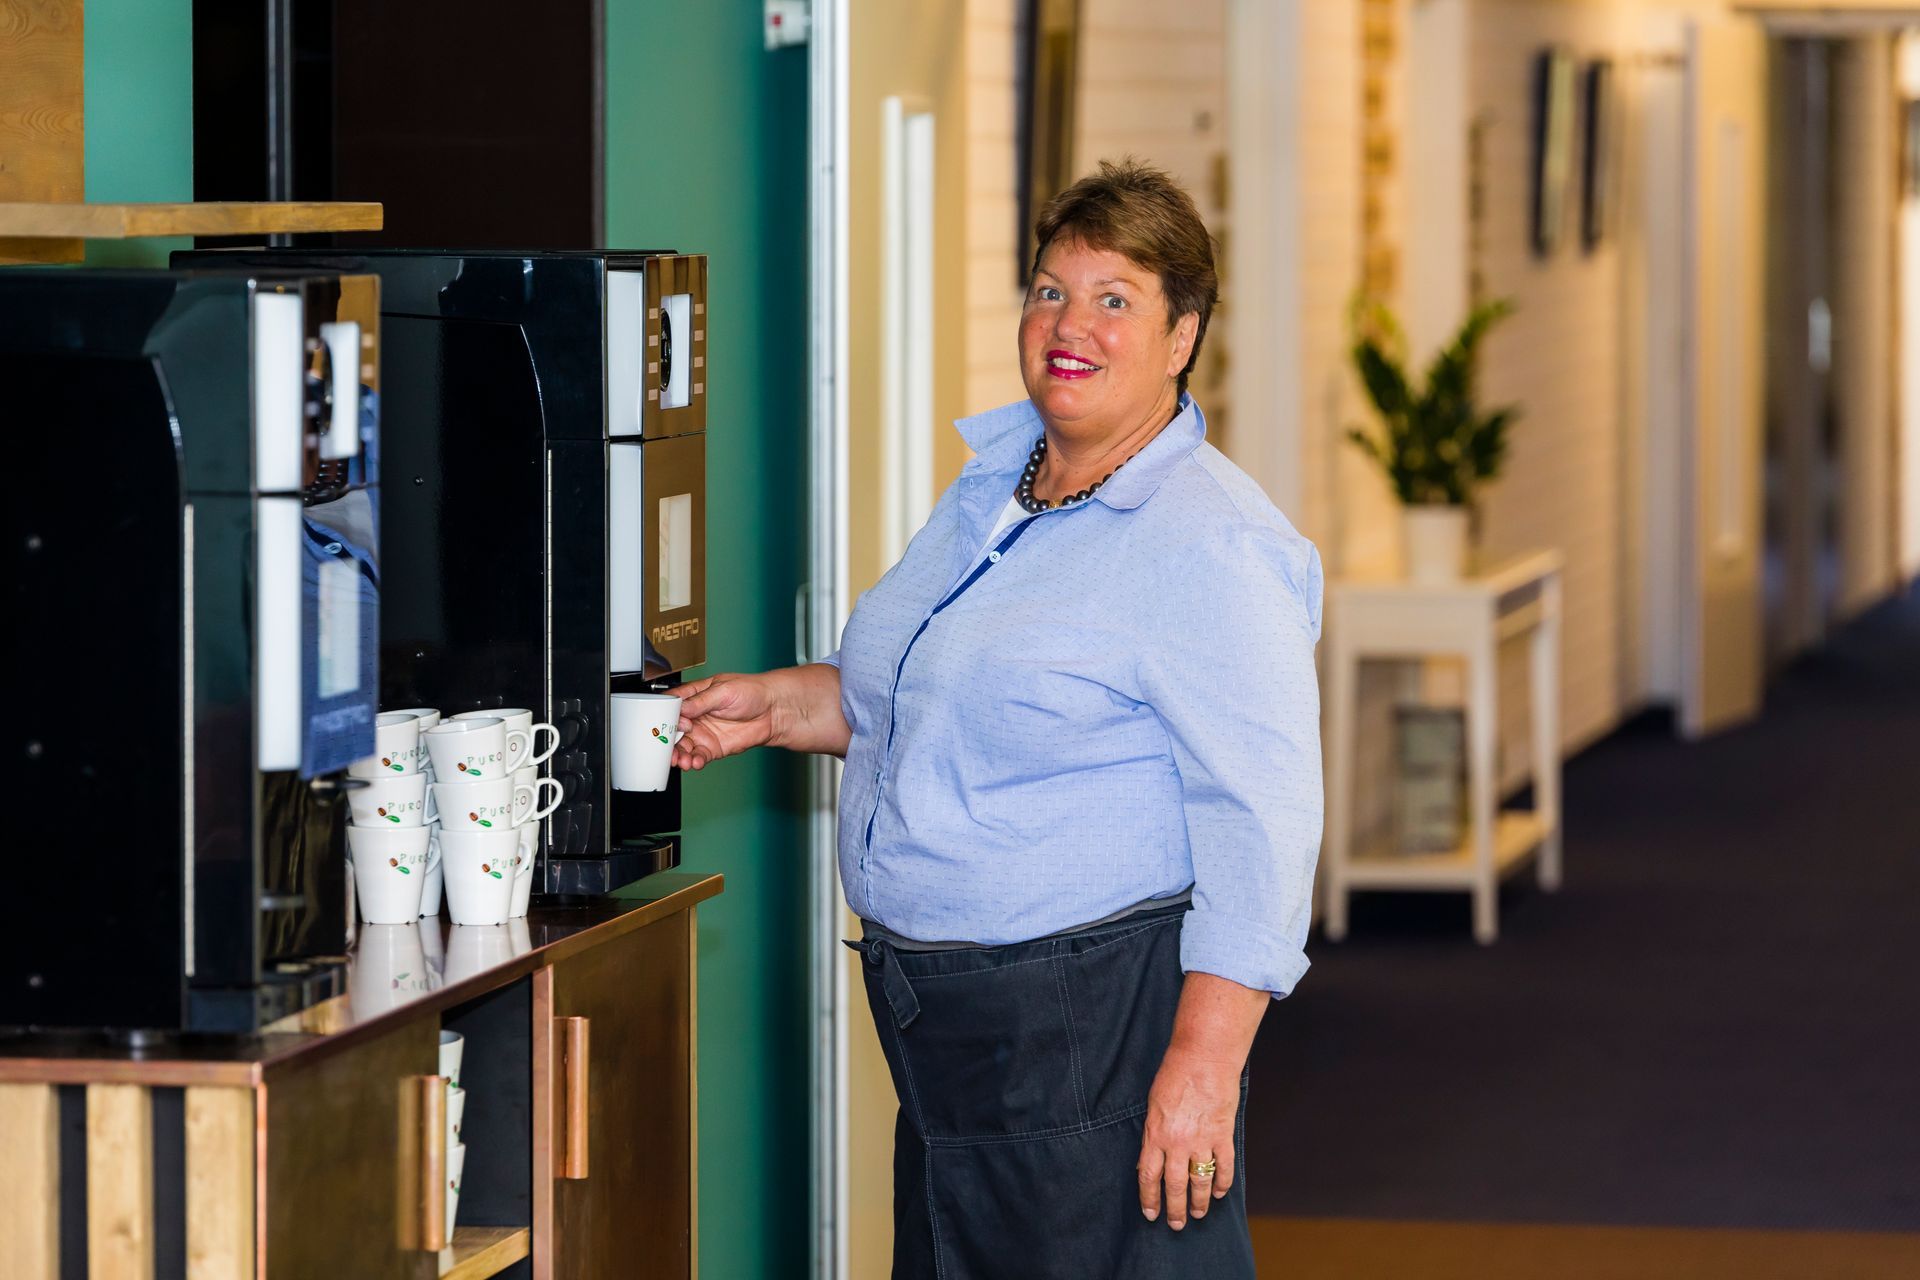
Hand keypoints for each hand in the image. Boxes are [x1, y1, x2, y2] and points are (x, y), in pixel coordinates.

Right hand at [670, 673, 781, 769]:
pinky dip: (694, 761)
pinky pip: (699, 756)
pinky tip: (694, 762)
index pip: (672, 706)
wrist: (773, 710)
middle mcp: (696, 715)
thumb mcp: (724, 690)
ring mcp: (704, 733)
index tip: (669, 723)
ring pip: (683, 746)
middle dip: (668, 740)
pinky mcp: (714, 747)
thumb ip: (701, 701)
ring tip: (681, 760)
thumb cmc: (752, 692)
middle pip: (673, 729)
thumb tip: (682, 708)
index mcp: (694, 696)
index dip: (667, 716)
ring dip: (679, 755)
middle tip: (669, 747)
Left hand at [1136, 1044, 1239, 1229]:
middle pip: (1174, 1186)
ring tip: (1199, 1214)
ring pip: (1200, 1181)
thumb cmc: (1174, 1074)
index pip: (1148, 1176)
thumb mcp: (1153, 1105)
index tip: (1151, 1213)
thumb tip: (1148, 1160)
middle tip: (1176, 1224)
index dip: (1149, 1198)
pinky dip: (1223, 1182)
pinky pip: (1223, 1166)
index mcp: (1155, 1134)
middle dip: (1174, 1209)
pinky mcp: (1223, 1134)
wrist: (1203, 1057)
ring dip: (1199, 1202)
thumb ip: (1152, 1134)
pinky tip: (1220, 1192)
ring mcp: (1202, 1140)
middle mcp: (1177, 1143)